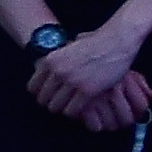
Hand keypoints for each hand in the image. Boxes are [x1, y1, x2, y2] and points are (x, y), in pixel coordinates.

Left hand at [28, 32, 146, 128]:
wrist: (119, 39)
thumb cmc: (98, 41)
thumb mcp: (70, 47)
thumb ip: (60, 58)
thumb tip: (54, 65)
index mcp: (51, 60)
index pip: (32, 87)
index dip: (41, 93)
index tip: (51, 95)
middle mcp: (58, 71)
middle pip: (43, 99)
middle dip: (52, 102)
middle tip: (63, 102)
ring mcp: (72, 81)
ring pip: (55, 107)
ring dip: (63, 108)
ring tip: (73, 105)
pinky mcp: (87, 91)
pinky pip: (71, 110)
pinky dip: (75, 112)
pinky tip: (83, 105)